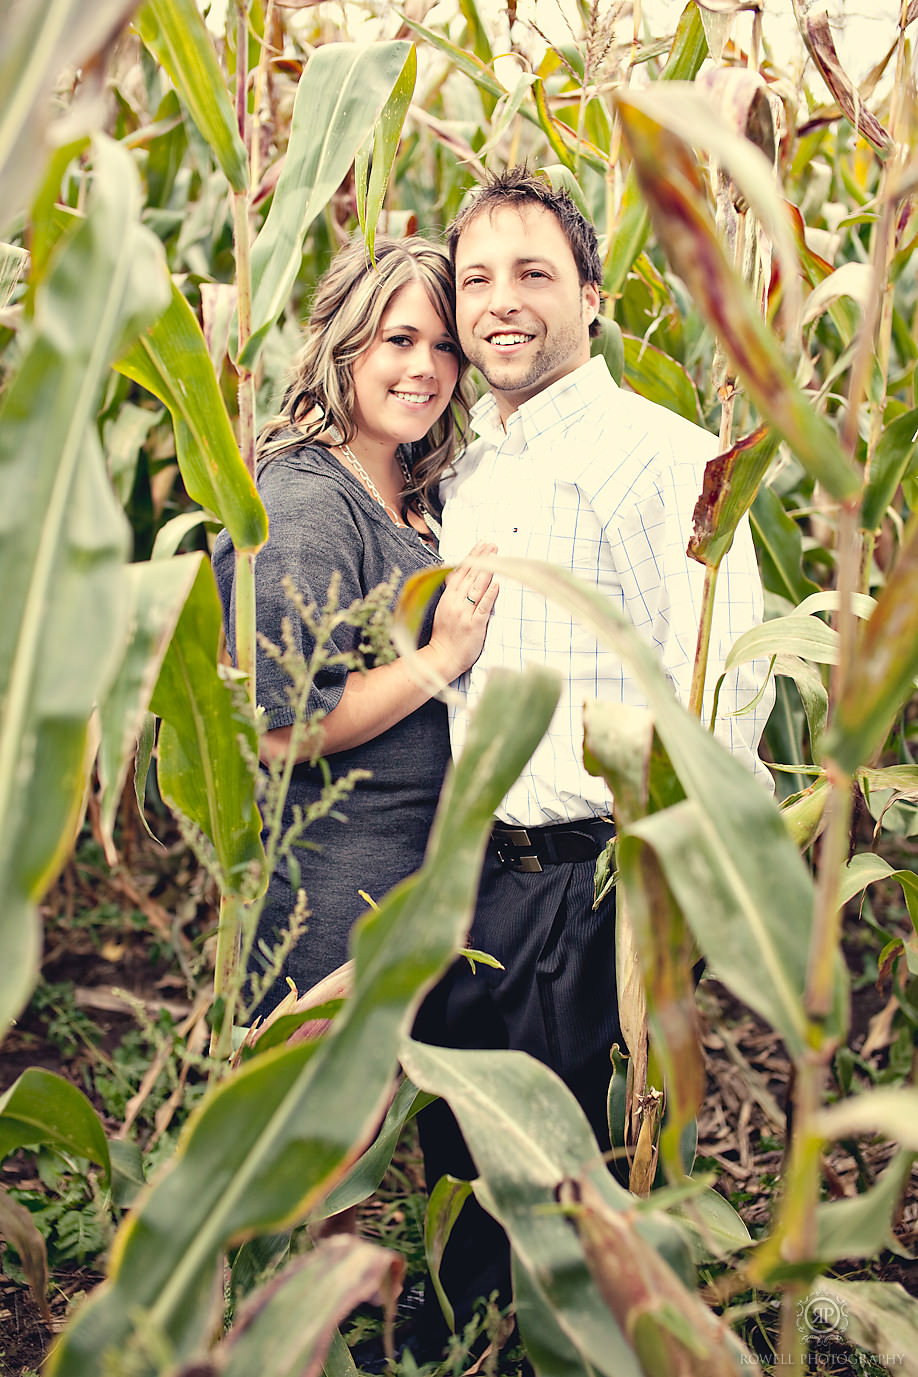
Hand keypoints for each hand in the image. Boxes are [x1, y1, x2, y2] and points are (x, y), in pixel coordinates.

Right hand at [427, 541, 498, 680]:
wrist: (443, 658)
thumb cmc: (445, 636)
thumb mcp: (444, 610)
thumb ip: (452, 593)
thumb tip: (457, 575)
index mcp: (447, 598)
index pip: (460, 572)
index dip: (471, 557)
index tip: (481, 545)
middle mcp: (455, 603)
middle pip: (469, 576)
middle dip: (481, 558)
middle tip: (492, 544)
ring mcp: (464, 614)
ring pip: (476, 588)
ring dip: (487, 571)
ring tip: (496, 556)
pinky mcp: (474, 625)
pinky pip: (482, 607)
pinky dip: (489, 595)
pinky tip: (496, 584)